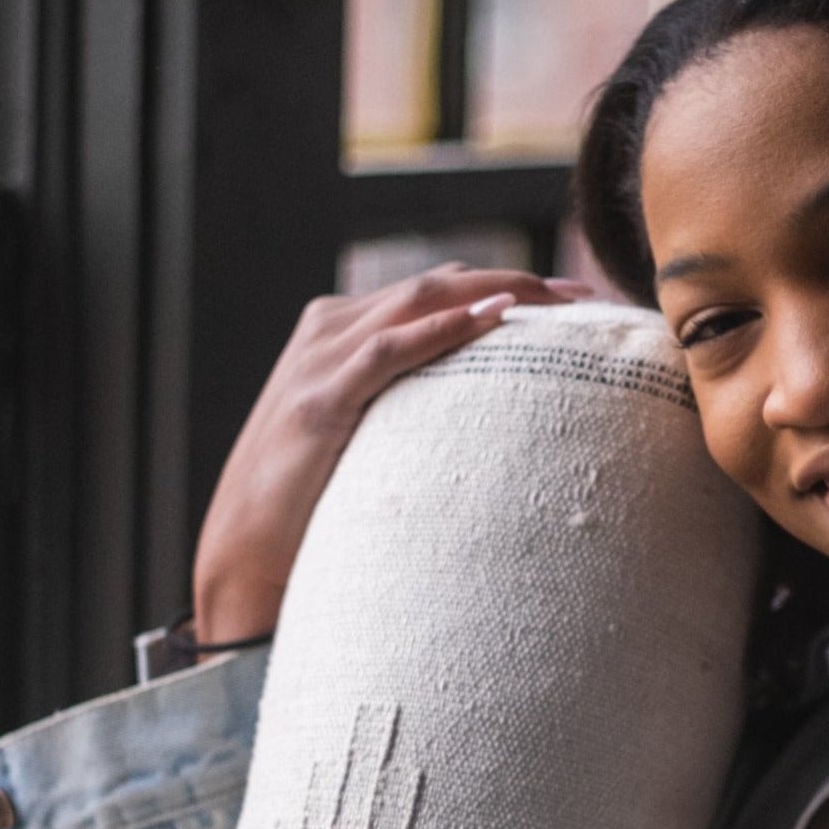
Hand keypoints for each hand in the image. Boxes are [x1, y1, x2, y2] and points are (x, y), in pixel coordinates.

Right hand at [191, 265, 590, 645]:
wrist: (246, 546)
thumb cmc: (312, 500)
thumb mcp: (369, 436)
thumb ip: (409, 406)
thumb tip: (483, 412)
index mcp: (340, 332)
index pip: (434, 291)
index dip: (502, 285)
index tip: (568, 298)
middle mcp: (329, 331)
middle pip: (435, 285)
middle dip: (513, 282)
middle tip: (582, 292)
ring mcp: (320, 360)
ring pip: (418, 303)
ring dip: (492, 294)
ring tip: (555, 299)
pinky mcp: (320, 399)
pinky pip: (389, 350)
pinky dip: (441, 331)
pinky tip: (492, 320)